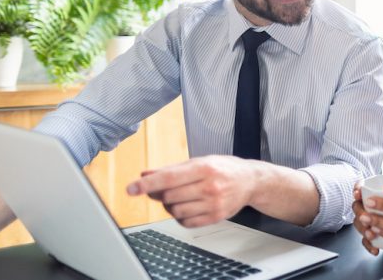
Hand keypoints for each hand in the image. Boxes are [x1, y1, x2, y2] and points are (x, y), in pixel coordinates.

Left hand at [127, 155, 258, 227]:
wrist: (251, 181)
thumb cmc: (224, 168)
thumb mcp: (199, 161)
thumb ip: (172, 169)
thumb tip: (145, 174)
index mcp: (204, 168)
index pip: (169, 178)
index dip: (147, 184)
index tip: (131, 188)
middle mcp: (210, 186)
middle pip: (169, 196)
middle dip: (159, 194)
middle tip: (162, 189)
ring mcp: (213, 203)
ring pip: (175, 210)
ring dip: (170, 206)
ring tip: (180, 197)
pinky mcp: (216, 217)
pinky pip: (186, 222)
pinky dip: (180, 216)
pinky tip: (188, 206)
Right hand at [352, 181, 379, 255]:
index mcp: (370, 192)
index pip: (359, 188)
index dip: (357, 190)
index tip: (358, 193)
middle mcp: (366, 205)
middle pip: (357, 207)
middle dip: (360, 213)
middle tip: (366, 217)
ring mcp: (367, 219)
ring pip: (359, 224)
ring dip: (363, 229)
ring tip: (371, 234)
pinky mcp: (371, 233)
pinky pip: (365, 240)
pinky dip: (369, 246)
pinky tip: (375, 249)